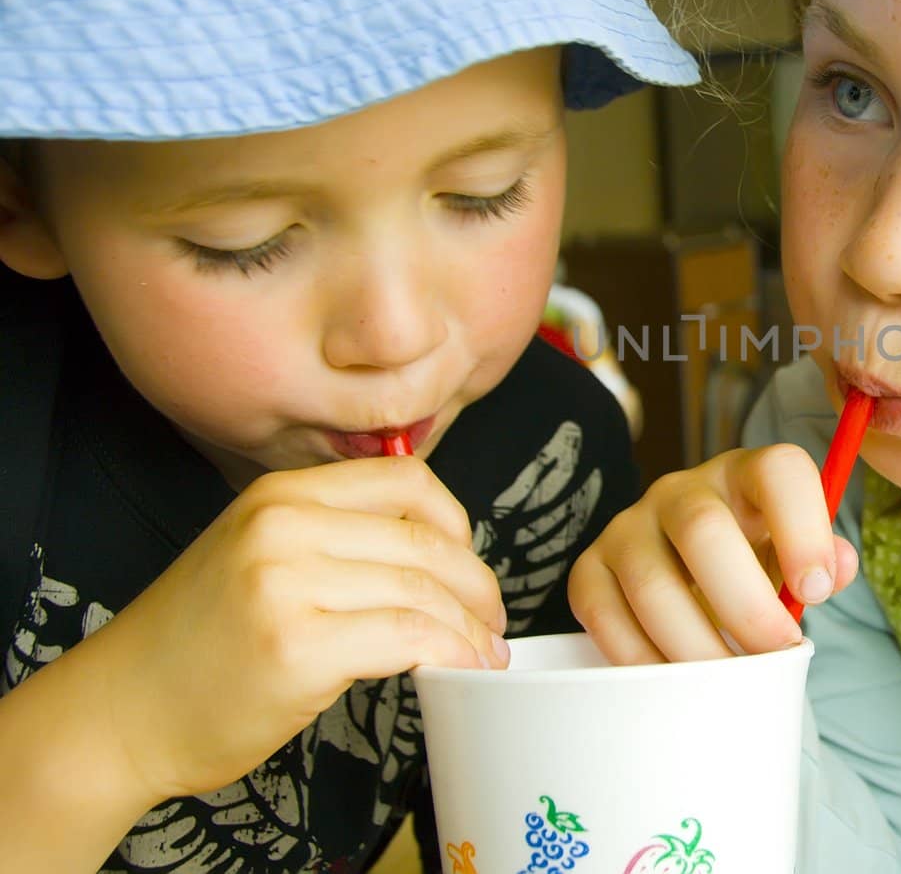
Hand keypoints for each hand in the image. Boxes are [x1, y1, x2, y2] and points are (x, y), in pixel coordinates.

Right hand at [86, 456, 507, 801]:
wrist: (118, 712)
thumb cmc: (196, 645)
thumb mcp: (256, 555)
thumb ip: (330, 535)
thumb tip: (433, 545)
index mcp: (280, 494)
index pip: (406, 479)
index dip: (456, 521)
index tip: (468, 562)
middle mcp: (283, 526)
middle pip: (424, 538)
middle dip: (476, 584)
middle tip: (491, 618)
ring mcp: (287, 583)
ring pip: (423, 589)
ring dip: (470, 626)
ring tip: (482, 651)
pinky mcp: (298, 646)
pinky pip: (408, 637)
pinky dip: (451, 653)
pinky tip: (460, 668)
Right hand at [569, 444, 858, 662]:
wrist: (684, 569)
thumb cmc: (752, 562)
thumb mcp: (793, 555)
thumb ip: (825, 560)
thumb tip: (836, 569)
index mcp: (745, 475)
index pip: (779, 471)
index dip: (804, 529)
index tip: (817, 592)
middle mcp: (682, 491)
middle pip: (703, 530)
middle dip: (746, 606)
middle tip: (775, 653)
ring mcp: (629, 525)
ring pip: (651, 584)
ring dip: (696, 646)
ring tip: (730, 681)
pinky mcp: (590, 568)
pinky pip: (603, 615)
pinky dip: (643, 660)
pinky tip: (678, 682)